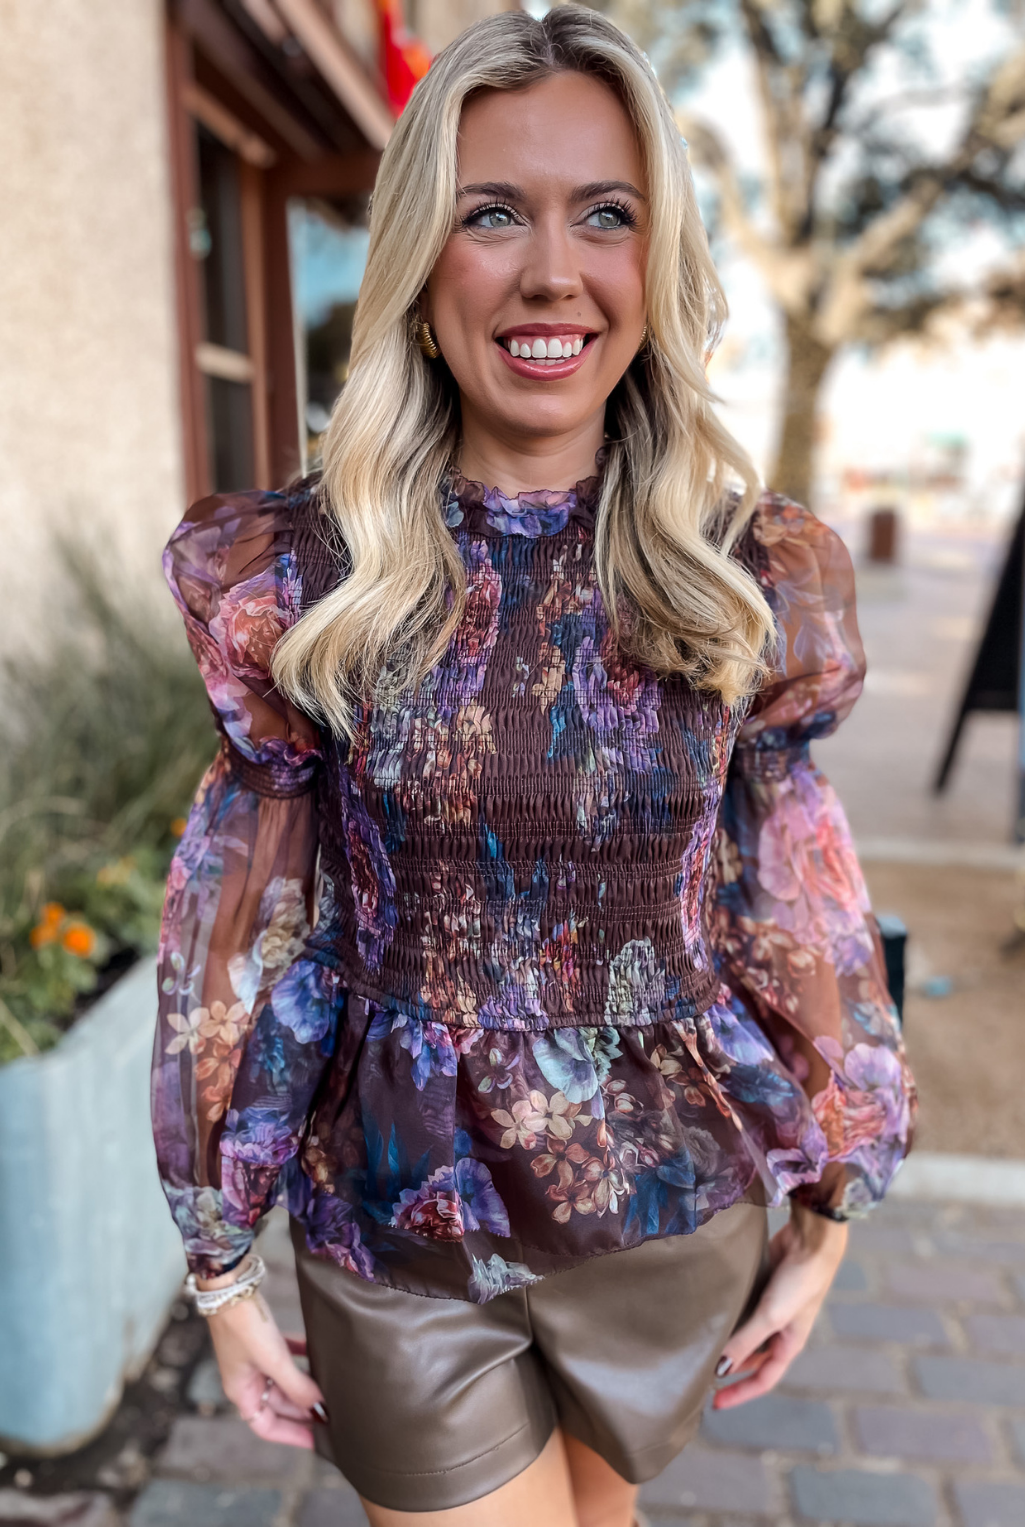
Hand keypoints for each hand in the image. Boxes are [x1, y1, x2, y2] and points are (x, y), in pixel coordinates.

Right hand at [198, 1270, 326, 1446]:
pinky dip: (301, 1359)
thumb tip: (319, 1406)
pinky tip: (318, 1356)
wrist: (231, 1286)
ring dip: (304, 1386)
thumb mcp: (273, 1360)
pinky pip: (285, 1356)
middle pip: (279, 1405)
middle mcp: (247, 1380)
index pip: (267, 1426)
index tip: (317, 1440)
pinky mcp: (263, 1339)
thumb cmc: (244, 1326)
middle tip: (333, 1414)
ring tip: (330, 1390)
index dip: (292, 1435)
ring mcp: (255, 1360)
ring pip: (284, 1381)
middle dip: (303, 1410)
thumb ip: (296, 1385)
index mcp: (242, 1392)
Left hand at [712, 1204, 847, 1408]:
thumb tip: (720, 1369)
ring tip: (699, 1344)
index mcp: (788, 1344)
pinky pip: (742, 1307)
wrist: (810, 1241)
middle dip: (731, 1367)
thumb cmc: (800, 1283)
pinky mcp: (762, 1286)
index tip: (715, 1402)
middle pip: (752, 1357)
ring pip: (745, 1331)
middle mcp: (779, 1329)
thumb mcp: (772, 1317)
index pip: (763, 1379)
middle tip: (700, 1372)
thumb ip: (746, 1342)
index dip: (740, 1392)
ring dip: (727, 1338)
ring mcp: (770, 1307)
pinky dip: (727, 1312)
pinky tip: (709, 1311)